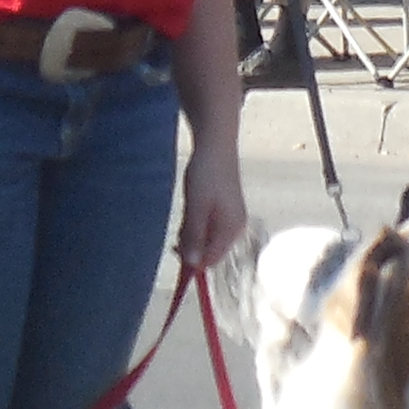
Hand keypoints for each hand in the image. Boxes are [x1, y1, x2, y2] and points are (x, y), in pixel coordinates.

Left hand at [178, 144, 248, 288]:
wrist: (215, 144)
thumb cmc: (206, 174)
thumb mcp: (196, 208)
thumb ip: (194, 236)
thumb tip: (192, 264)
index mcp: (231, 229)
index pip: (211, 260)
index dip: (192, 262)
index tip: (173, 250)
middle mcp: (235, 228)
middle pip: (209, 251)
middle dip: (191, 246)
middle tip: (177, 229)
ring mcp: (231, 219)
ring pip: (206, 239)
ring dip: (191, 233)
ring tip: (187, 212)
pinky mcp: (225, 210)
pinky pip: (208, 227)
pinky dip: (196, 224)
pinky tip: (192, 208)